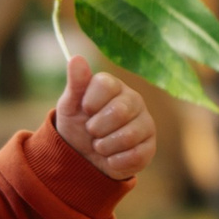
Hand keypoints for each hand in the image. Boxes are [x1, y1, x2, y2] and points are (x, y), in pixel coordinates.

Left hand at [55, 56, 155, 180]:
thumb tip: (77, 58)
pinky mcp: (149, 146)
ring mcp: (145, 123)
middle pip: (119, 111)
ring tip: (99, 145)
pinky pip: (134, 156)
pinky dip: (114, 161)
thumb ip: (75, 83)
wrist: (82, 157)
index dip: (90, 102)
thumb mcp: (69, 105)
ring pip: (128, 136)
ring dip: (104, 146)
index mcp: (114, 86)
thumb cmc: (77, 124)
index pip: (106, 84)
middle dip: (96, 127)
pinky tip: (110, 157)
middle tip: (91, 130)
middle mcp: (134, 100)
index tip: (85, 110)